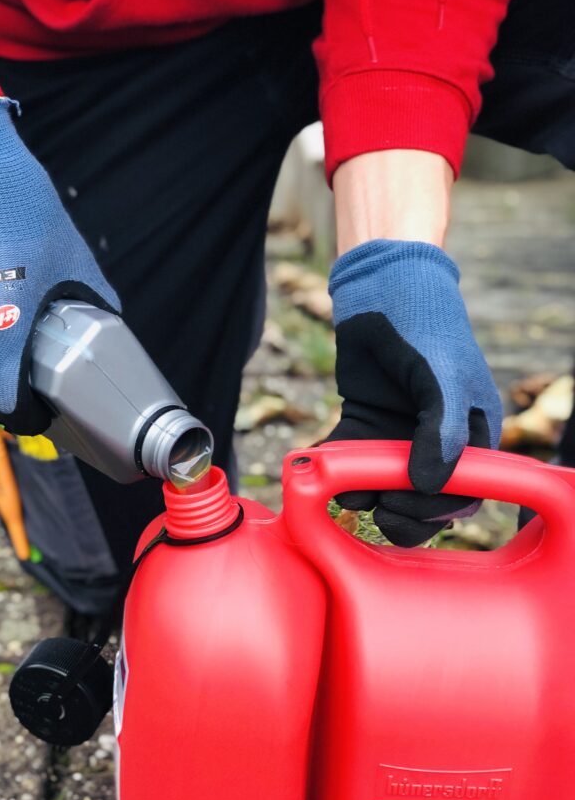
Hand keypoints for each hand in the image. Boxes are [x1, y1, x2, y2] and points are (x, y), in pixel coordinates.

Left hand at [324, 239, 501, 545]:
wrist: (382, 287)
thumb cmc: (427, 328)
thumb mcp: (444, 380)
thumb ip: (442, 433)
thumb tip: (431, 486)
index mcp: (473, 434)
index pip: (464, 492)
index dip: (437, 509)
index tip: (405, 503)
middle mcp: (438, 440)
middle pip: (426, 500)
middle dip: (403, 511)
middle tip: (380, 507)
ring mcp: (399, 434)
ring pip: (386, 486)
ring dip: (369, 496)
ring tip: (351, 490)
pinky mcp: (365, 424)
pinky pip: (353, 459)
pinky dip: (340, 471)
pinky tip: (326, 472)